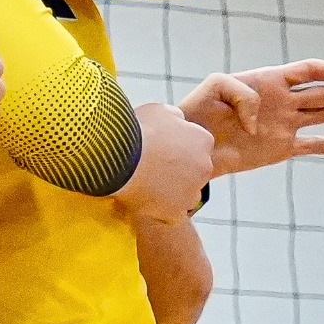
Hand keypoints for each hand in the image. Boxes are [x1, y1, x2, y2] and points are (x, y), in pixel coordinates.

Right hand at [112, 104, 215, 221]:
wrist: (119, 155)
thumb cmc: (137, 129)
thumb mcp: (158, 110)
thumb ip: (174, 117)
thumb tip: (176, 122)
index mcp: (203, 140)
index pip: (198, 144)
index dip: (178, 146)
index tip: (161, 146)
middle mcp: (205, 167)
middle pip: (194, 170)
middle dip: (178, 168)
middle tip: (151, 164)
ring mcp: (192, 192)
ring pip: (184, 193)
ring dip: (170, 189)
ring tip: (144, 182)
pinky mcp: (176, 212)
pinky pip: (169, 212)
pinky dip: (157, 207)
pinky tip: (141, 197)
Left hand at [181, 60, 323, 176]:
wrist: (191, 140)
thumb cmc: (199, 108)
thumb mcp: (216, 86)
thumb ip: (242, 94)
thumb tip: (263, 122)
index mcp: (269, 81)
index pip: (308, 71)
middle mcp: (282, 100)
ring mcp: (284, 124)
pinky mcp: (280, 147)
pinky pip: (312, 145)